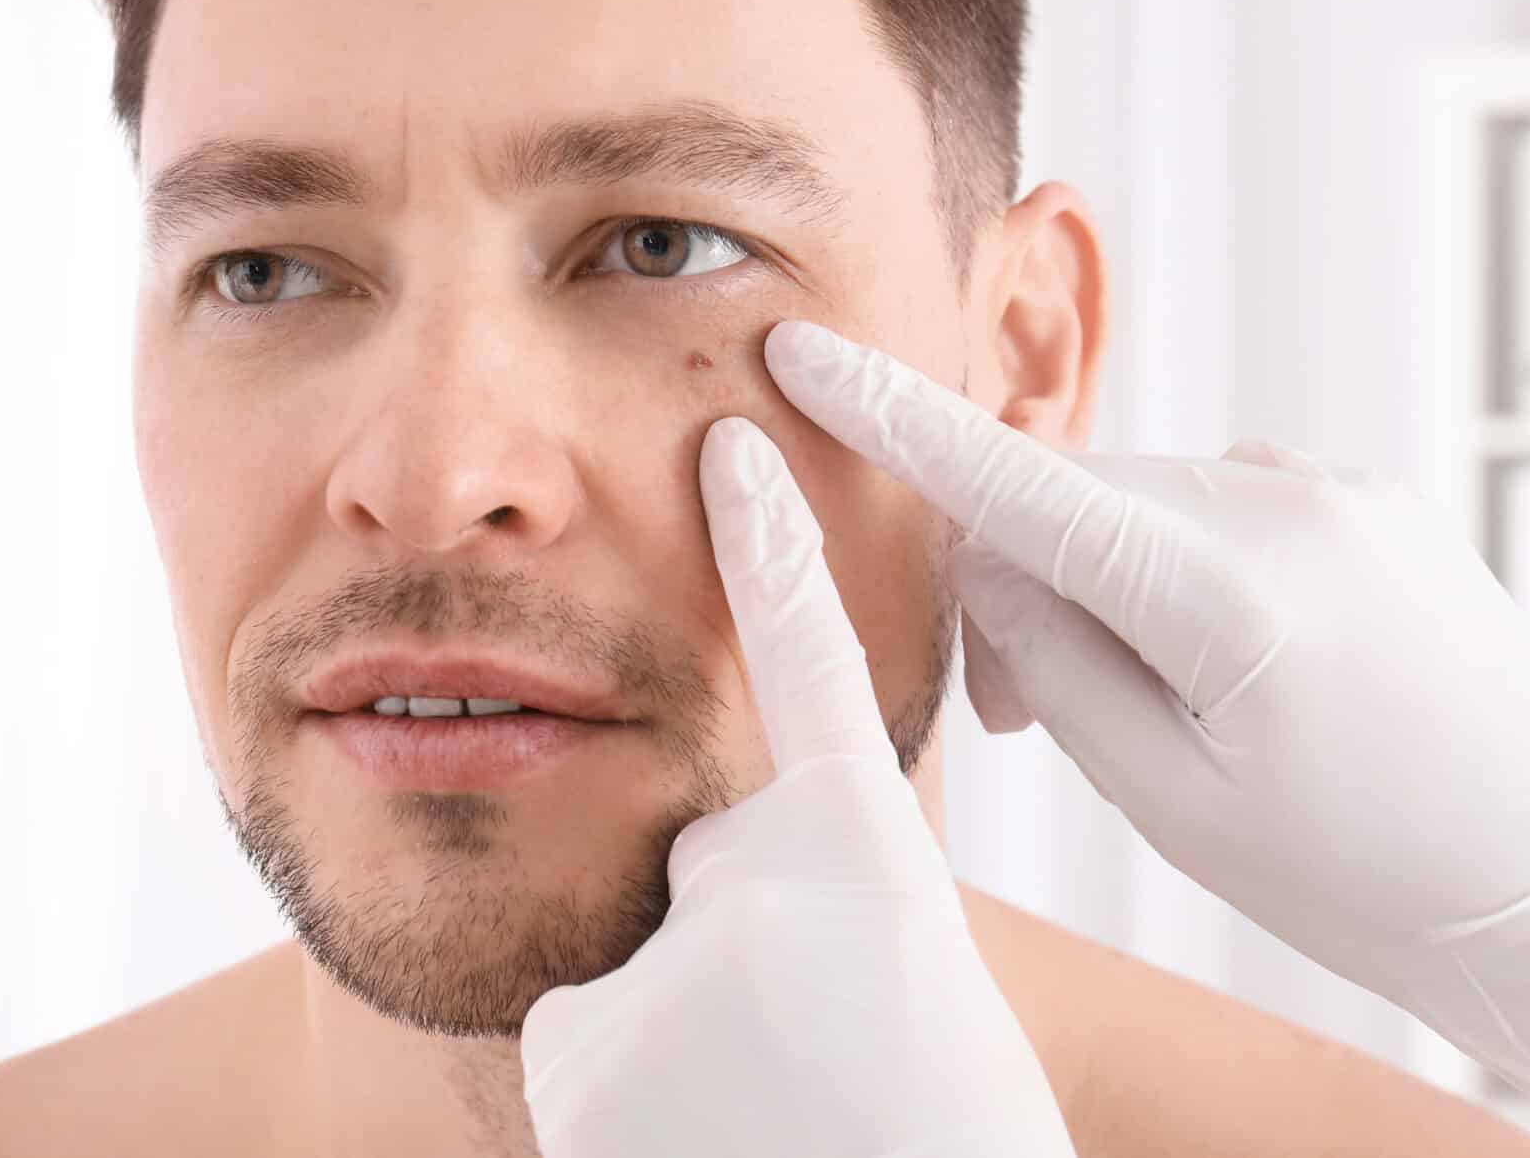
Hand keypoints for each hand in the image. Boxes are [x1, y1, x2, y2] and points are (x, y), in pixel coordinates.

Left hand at [518, 416, 1075, 1157]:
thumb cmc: (949, 1135)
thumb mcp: (926, 987)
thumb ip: (838, 899)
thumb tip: (755, 897)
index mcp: (872, 853)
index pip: (811, 660)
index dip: (772, 547)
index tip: (734, 441)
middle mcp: (754, 878)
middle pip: (710, 869)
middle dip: (739, 947)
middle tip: (814, 1053)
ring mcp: (660, 961)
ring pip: (645, 967)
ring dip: (689, 1037)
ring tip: (765, 1117)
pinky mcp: (580, 1051)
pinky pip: (591, 1046)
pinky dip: (633, 1096)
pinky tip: (702, 1144)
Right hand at [764, 318, 1529, 1157]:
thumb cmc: (1364, 871)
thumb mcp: (1167, 794)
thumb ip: (1051, 656)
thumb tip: (992, 555)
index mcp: (1226, 584)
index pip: (1016, 482)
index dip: (892, 418)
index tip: (806, 349)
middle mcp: (1285, 502)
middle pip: (1075, 499)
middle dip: (1018, 581)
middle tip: (1004, 714)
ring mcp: (1339, 491)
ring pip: (1146, 502)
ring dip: (1104, 580)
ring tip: (1142, 711)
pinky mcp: (1372, 503)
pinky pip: (1224, 506)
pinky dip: (1181, 567)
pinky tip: (1225, 668)